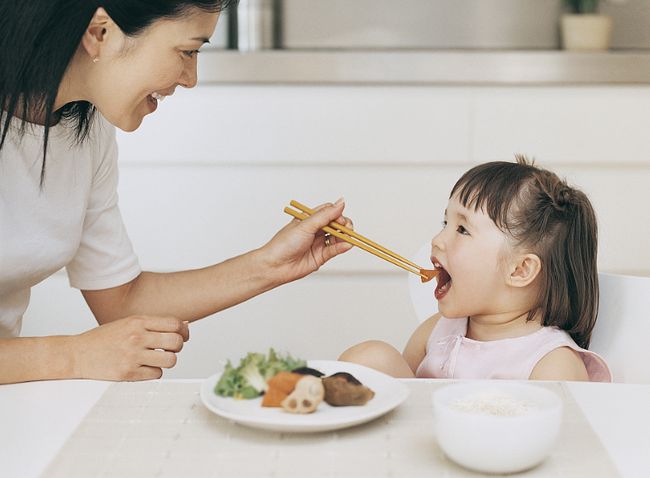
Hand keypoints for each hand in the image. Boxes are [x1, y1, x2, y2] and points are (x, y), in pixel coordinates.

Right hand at [71, 315, 189, 380]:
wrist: (76, 354)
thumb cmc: (103, 338)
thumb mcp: (127, 323)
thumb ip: (153, 324)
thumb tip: (184, 326)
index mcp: (137, 321)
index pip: (174, 324)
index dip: (182, 331)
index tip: (181, 335)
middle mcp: (136, 337)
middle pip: (176, 342)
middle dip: (177, 347)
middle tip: (168, 349)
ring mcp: (132, 356)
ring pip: (170, 360)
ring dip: (167, 361)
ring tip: (157, 359)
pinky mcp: (128, 373)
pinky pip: (156, 375)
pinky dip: (154, 372)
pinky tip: (145, 368)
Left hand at [261, 198, 353, 284]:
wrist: (275, 265)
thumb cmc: (284, 243)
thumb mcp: (306, 225)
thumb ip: (325, 215)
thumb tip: (341, 202)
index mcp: (309, 219)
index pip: (329, 212)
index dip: (337, 214)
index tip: (340, 218)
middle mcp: (315, 230)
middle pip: (336, 224)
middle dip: (344, 225)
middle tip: (346, 228)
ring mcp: (318, 243)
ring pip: (337, 237)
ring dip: (344, 236)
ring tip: (347, 238)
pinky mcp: (321, 257)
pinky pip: (334, 250)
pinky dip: (342, 247)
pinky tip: (346, 245)